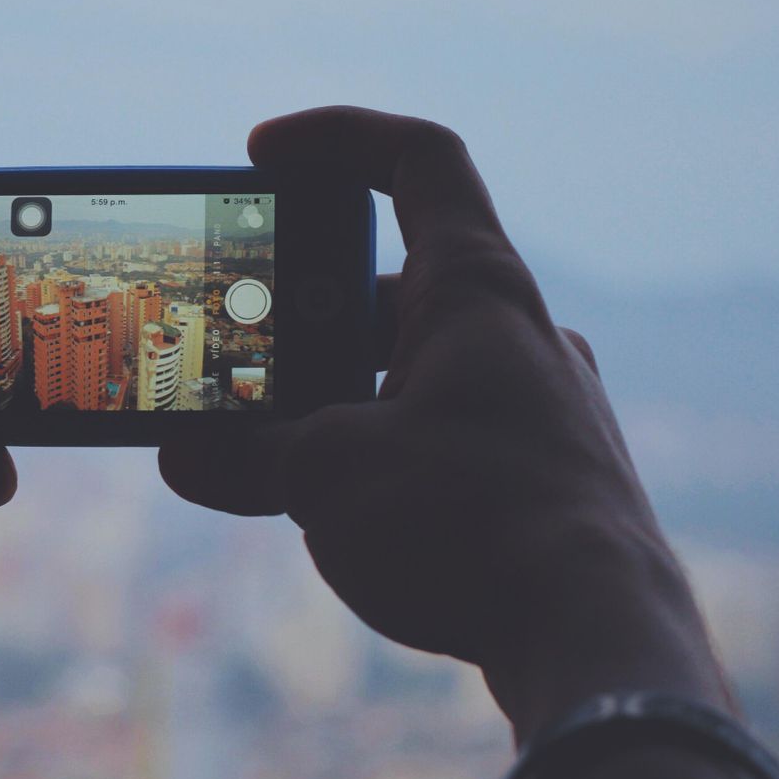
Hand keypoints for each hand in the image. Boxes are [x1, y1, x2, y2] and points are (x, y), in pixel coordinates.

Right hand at [158, 106, 730, 741]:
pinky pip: (438, 434)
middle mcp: (514, 334)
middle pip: (388, 283)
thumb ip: (243, 454)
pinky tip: (326, 513)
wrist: (596, 642)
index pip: (416, 159)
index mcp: (474, 288)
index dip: (335, 136)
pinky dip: (374, 451)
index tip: (262, 154)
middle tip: (230, 349)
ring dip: (329, 396)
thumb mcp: (325, 477)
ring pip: (407, 370)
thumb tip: (182, 455)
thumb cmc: (472, 525)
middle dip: (298, 315)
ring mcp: (533, 407)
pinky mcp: (539, 477)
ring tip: (257, 449)